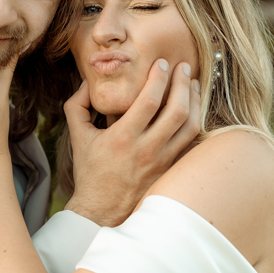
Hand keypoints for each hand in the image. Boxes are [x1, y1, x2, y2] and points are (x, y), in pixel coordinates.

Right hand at [61, 60, 199, 226]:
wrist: (103, 208)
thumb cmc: (90, 171)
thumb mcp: (77, 137)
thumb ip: (77, 106)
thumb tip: (88, 83)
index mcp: (122, 138)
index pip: (148, 101)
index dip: (158, 78)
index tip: (160, 63)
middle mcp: (146, 149)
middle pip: (176, 110)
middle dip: (183, 83)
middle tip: (183, 67)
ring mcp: (162, 160)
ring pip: (190, 125)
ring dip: (195, 100)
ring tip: (193, 84)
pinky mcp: (171, 168)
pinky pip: (192, 142)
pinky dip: (196, 121)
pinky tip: (194, 108)